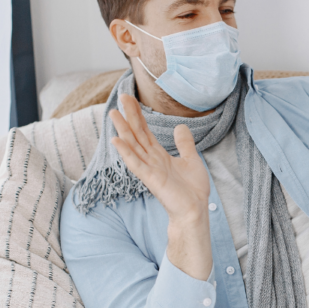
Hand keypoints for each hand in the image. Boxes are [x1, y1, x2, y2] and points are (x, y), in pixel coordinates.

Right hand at [109, 93, 211, 279]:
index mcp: (159, 155)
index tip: (130, 98)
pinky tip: (117, 140)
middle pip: (137, 134)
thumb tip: (179, 126)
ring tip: (113, 114)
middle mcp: (151, 160)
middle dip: (129, 116)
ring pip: (133, 146)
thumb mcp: (191, 159)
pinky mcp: (151, 179)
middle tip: (121, 97)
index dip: (138, 115)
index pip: (145, 131)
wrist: (195, 210)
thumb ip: (184, 143)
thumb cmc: (192, 189)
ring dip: (123, 130)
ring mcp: (149, 169)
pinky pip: (136, 164)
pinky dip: (126, 152)